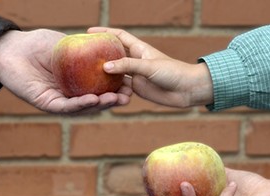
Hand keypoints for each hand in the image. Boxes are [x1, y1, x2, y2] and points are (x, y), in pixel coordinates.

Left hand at [0, 29, 131, 114]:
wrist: (12, 48)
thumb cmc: (37, 44)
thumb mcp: (68, 44)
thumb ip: (86, 49)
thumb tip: (111, 50)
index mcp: (77, 81)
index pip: (101, 87)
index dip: (117, 87)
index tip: (131, 83)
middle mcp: (69, 93)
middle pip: (95, 101)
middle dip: (113, 100)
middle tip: (128, 97)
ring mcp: (58, 100)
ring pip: (82, 107)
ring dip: (100, 105)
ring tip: (115, 99)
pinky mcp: (45, 103)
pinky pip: (65, 107)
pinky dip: (80, 105)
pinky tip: (93, 99)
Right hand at [88, 27, 213, 107]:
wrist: (187, 90)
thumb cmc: (172, 72)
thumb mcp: (148, 66)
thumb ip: (127, 66)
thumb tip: (105, 67)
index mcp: (139, 48)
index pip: (119, 36)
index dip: (104, 32)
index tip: (88, 31)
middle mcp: (135, 60)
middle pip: (113, 54)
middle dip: (99, 53)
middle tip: (82, 54)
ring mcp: (135, 74)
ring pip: (115, 72)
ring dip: (103, 73)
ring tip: (85, 73)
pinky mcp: (137, 88)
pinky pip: (120, 86)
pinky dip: (110, 87)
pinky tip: (99, 89)